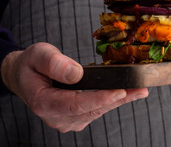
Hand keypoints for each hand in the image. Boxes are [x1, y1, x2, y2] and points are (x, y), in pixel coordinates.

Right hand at [1, 42, 148, 131]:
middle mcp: (57, 117)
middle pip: (92, 109)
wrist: (25, 77)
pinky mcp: (77, 117)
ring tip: (140, 90)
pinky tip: (129, 93)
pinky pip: (98, 109)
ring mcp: (67, 120)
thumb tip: (76, 73)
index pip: (75, 104)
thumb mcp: (37, 55)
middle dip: (119, 99)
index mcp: (44, 103)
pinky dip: (113, 101)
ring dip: (120, 100)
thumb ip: (54, 63)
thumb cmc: (31, 65)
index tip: (119, 92)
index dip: (99, 99)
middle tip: (140, 90)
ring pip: (98, 111)